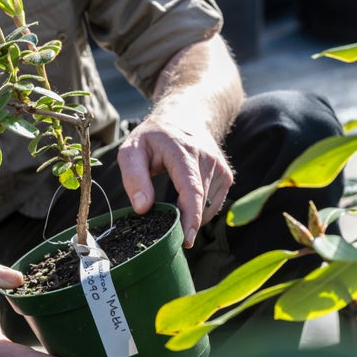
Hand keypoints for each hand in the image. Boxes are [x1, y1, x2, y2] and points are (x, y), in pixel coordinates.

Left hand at [116, 117, 232, 247]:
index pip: (191, 188)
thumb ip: (133, 178)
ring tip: (171, 206)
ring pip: (207, 206)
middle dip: (184, 222)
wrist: (184, 118)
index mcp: (183, 151)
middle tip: (166, 233)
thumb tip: (142, 208)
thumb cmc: (152, 138)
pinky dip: (198, 209)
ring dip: (190, 215)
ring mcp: (219, 167)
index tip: (187, 239)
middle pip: (199, 201)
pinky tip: (184, 200)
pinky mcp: (225, 176)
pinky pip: (212, 204)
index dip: (190, 216)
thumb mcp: (131, 151)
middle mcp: (207, 158)